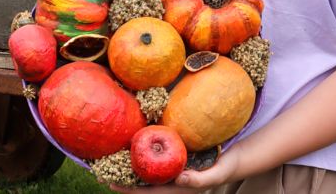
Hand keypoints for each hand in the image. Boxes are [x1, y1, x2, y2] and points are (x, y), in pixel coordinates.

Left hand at [107, 149, 241, 192]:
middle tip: (101, 170)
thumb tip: (181, 179)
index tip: (111, 183)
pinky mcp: (174, 161)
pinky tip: (131, 145)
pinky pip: (154, 160)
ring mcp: (171, 171)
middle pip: (141, 184)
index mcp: (176, 189)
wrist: (233, 159)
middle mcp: (170, 182)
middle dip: (122, 178)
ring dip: (128, 167)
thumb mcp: (217, 174)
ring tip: (109, 158)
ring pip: (145, 172)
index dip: (129, 189)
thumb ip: (201, 179)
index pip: (148, 192)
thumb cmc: (226, 168)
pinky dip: (141, 156)